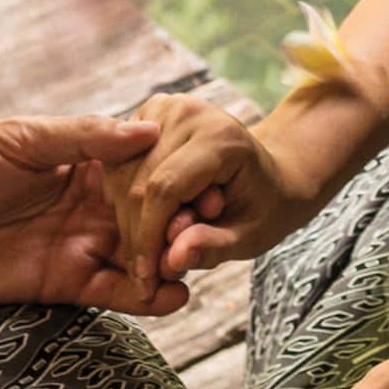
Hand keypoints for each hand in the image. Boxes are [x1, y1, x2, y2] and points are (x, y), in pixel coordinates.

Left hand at [0, 113, 189, 316]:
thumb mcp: (20, 139)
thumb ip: (82, 137)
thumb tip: (145, 130)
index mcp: (80, 160)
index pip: (138, 168)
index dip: (170, 175)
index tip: (202, 180)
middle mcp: (86, 203)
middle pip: (145, 214)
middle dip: (176, 222)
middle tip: (206, 228)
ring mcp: (75, 244)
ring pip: (135, 255)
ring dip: (167, 260)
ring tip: (196, 265)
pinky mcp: (59, 283)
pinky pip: (110, 291)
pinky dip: (143, 297)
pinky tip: (171, 296)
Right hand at [102, 92, 317, 300]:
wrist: (270, 174)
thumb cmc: (263, 206)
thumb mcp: (250, 236)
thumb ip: (213, 246)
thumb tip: (173, 260)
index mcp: (220, 137)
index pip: (164, 189)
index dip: (149, 239)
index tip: (145, 283)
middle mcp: (190, 111)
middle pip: (139, 184)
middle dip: (137, 237)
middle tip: (147, 277)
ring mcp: (166, 106)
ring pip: (122, 175)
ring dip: (128, 222)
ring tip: (154, 249)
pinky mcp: (150, 112)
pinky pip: (119, 164)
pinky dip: (124, 200)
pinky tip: (147, 220)